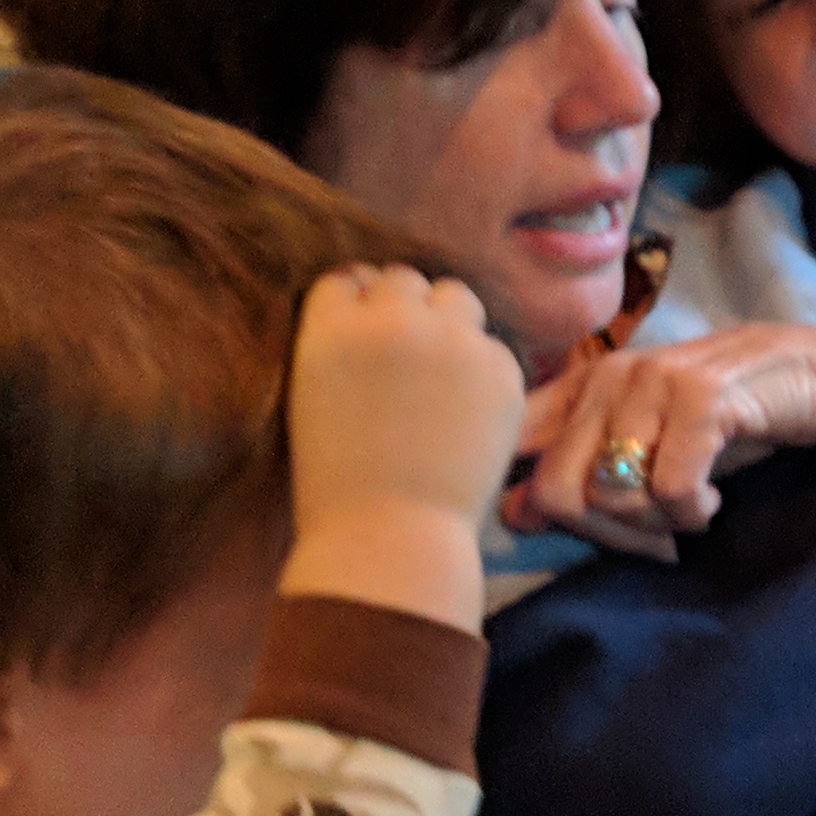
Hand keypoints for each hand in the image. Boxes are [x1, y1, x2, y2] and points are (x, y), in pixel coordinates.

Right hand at [284, 267, 525, 624]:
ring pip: (455, 296)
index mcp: (332, 326)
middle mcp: (393, 318)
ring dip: (447, 322)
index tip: (364, 337)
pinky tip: (467, 412)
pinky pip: (492, 346)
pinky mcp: (501, 369)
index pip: (347, 279)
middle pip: (402, 280)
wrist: (389, 537)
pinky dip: (482, 370)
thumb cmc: (337, 483)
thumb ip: (342, 342)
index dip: (357, 307)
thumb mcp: (313, 396)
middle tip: (404, 359)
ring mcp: (453, 340)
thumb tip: (371, 304)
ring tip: (440, 373)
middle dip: (403, 310)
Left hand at [506, 323, 815, 555]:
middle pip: (558, 492)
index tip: (592, 525)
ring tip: (688, 507)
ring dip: (655, 524)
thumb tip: (513, 513)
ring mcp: (655, 381)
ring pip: (612, 495)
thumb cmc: (725, 414)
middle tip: (653, 532)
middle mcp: (611, 374)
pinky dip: (692, 512)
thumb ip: (578, 466)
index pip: (520, 451)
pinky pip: (670, 491)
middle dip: (605, 532)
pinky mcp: (701, 399)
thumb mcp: (646, 437)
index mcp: (586, 382)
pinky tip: (712, 497)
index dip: (541, 507)